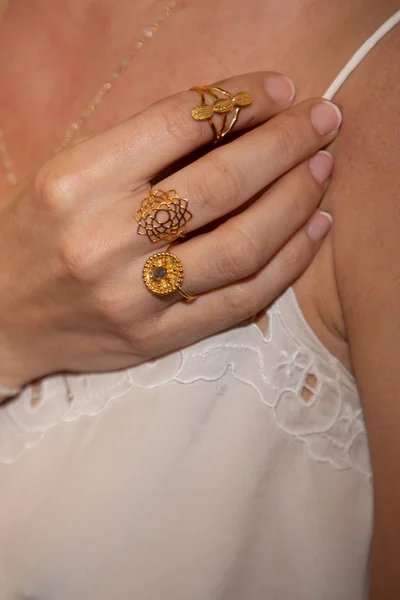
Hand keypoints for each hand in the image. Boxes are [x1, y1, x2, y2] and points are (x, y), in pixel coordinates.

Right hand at [0, 72, 340, 389]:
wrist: (5, 316)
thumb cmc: (40, 234)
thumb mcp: (71, 174)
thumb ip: (143, 149)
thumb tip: (233, 122)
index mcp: (76, 184)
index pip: (177, 125)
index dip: (240, 99)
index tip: (279, 88)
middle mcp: (103, 241)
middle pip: (222, 184)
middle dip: (285, 145)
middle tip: (322, 122)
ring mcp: (133, 297)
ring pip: (242, 245)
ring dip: (296, 202)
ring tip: (322, 172)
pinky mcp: (156, 338)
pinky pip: (241, 300)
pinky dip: (288, 263)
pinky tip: (314, 230)